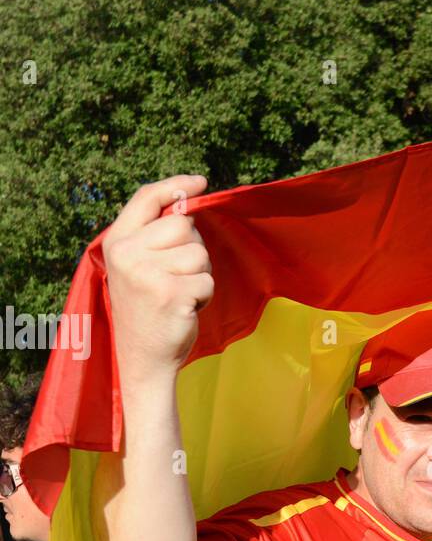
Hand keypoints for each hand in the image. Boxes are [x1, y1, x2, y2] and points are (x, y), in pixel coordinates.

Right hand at [102, 175, 212, 381]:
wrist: (142, 358)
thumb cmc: (146, 309)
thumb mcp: (138, 266)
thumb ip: (154, 235)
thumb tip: (188, 202)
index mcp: (116, 242)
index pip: (147, 198)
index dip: (175, 185)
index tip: (200, 182)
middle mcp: (127, 254)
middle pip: (183, 225)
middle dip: (191, 249)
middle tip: (176, 276)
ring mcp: (147, 273)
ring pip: (199, 253)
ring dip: (199, 274)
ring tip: (178, 294)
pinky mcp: (171, 293)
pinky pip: (207, 280)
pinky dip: (204, 295)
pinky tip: (185, 309)